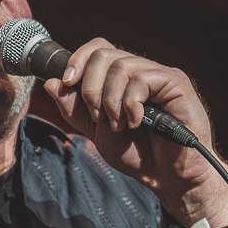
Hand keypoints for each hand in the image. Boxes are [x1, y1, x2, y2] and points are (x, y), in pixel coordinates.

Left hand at [42, 39, 227, 227]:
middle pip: (103, 53)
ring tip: (119, 125)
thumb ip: (74, 109)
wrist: (168, 177)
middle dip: (90, 86)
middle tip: (97, 116)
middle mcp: (140, 70)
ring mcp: (158, 74)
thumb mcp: (96, 132)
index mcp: (121, 79)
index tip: (67, 84)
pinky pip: (142, 79)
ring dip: (110, 100)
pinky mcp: (175, 82)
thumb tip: (52, 83)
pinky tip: (136, 122)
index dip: (77, 61)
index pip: (96, 50)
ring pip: (120, 66)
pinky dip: (130, 103)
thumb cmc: (138, 155)